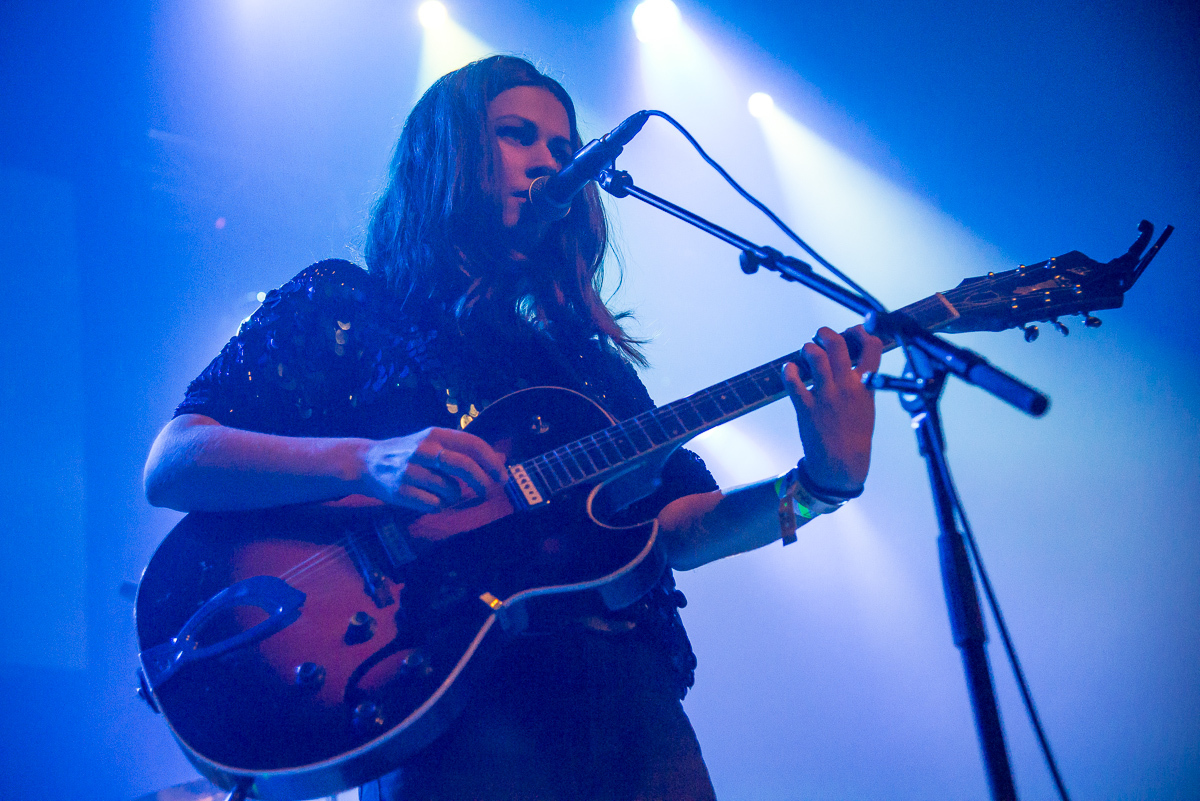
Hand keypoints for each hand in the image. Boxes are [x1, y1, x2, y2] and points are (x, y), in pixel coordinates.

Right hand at [360, 427, 506, 512]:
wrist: (367, 463)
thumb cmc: (410, 454)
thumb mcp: (435, 443)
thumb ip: (465, 450)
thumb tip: (502, 458)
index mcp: (435, 434)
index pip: (472, 444)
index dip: (492, 462)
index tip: (502, 477)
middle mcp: (423, 449)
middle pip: (464, 466)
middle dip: (481, 482)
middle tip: (486, 491)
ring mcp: (410, 471)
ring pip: (451, 491)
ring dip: (453, 496)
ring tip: (441, 491)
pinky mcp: (400, 492)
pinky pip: (435, 505)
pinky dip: (438, 506)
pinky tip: (428, 498)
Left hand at [784, 325, 882, 494]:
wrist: (842, 464)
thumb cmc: (855, 433)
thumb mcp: (867, 404)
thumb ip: (861, 380)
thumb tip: (851, 357)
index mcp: (865, 386)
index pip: (872, 347)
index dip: (862, 332)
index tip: (854, 331)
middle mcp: (846, 387)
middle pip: (837, 344)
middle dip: (826, 333)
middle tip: (820, 336)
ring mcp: (825, 397)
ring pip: (814, 357)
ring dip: (808, 348)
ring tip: (807, 353)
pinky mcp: (806, 408)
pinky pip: (793, 381)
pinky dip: (789, 370)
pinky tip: (791, 370)